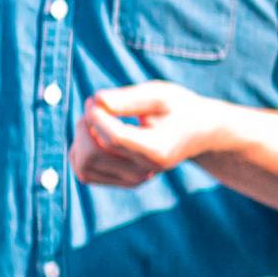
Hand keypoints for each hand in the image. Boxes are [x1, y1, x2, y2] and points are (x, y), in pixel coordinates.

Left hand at [70, 81, 225, 186]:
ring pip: (84, 166)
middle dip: (85, 126)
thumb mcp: (161, 94)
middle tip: (95, 104)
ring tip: (96, 118)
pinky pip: (85, 172)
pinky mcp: (121, 182)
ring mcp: (132, 181)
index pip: (114, 138)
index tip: (95, 98)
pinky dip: (81, 151)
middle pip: (93, 155)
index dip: (96, 117)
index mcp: (157, 150)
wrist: (197, 132)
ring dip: (80, 139)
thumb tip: (95, 101)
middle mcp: (144, 172)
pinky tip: (97, 133)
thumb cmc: (178, 108)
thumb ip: (129, 98)